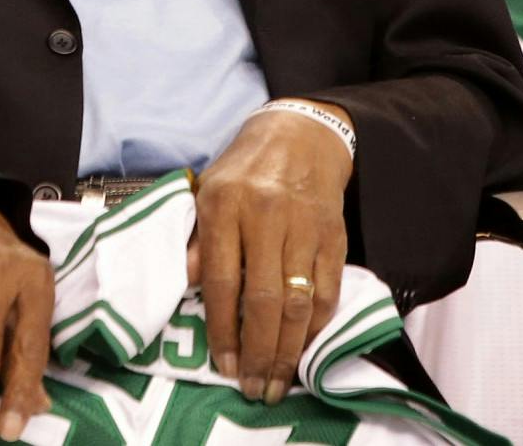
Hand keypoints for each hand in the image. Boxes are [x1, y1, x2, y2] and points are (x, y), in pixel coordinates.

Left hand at [190, 101, 352, 405]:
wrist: (301, 134)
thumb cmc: (245, 169)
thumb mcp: (208, 192)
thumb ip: (198, 241)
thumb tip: (188, 289)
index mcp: (225, 205)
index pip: (222, 280)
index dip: (223, 329)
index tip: (224, 365)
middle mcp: (266, 216)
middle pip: (264, 299)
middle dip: (259, 351)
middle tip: (255, 388)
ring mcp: (304, 226)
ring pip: (299, 301)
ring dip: (289, 349)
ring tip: (279, 381)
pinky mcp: (334, 235)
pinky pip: (328, 290)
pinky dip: (317, 325)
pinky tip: (305, 347)